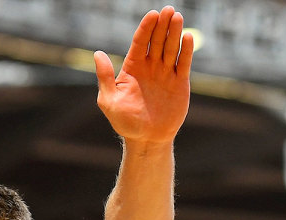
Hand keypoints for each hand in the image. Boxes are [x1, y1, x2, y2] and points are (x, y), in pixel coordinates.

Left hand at [94, 7, 193, 143]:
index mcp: (133, 67)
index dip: (146, 28)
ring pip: (171, 48)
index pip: (140, 42)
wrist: (146, 139)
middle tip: (168, 10)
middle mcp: (150, 67)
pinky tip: (188, 38)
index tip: (152, 14)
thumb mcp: (109, 101)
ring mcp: (165, 73)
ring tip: (178, 17)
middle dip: (162, 25)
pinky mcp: (179, 82)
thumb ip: (105, 77)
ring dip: (174, 32)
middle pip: (157, 41)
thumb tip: (97, 54)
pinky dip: (186, 51)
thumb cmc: (125, 122)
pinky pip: (183, 63)